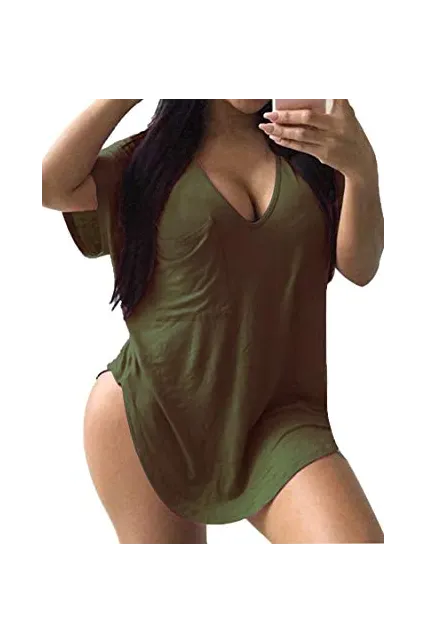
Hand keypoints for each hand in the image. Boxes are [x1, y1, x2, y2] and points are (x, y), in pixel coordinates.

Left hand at [259, 98, 377, 180]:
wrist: (360, 161)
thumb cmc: (350, 133)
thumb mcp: (347, 115)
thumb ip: (333, 102)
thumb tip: (314, 90)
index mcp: (343, 111)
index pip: (328, 95)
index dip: (314, 89)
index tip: (295, 85)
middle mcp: (336, 125)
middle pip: (307, 118)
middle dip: (286, 115)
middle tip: (269, 113)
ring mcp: (329, 141)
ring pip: (301, 134)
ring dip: (281, 130)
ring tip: (266, 127)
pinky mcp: (323, 154)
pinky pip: (301, 147)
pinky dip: (287, 141)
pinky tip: (276, 137)